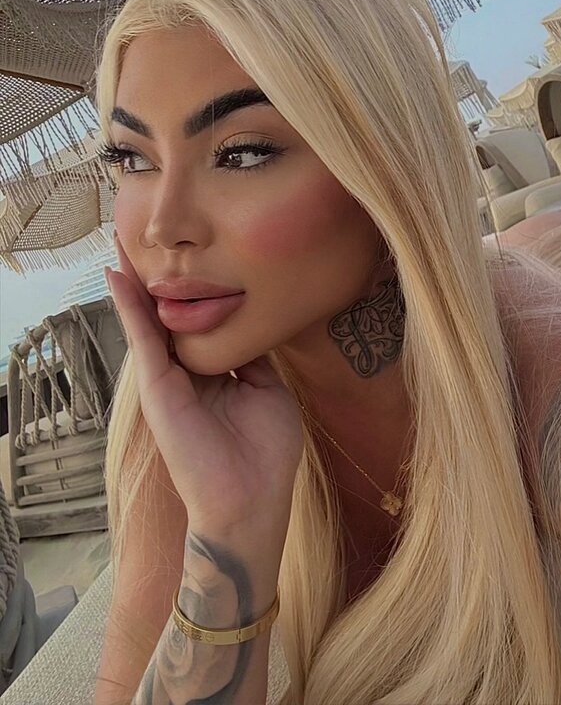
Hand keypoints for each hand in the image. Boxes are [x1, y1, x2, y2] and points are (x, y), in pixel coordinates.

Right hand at [105, 234, 303, 534]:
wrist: (251, 500)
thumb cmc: (266, 453)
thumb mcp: (267, 390)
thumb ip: (252, 356)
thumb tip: (249, 320)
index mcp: (214, 374)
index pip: (201, 323)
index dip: (198, 290)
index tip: (196, 254)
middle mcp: (187, 373)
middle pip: (171, 316)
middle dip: (160, 279)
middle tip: (148, 234)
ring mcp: (169, 379)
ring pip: (150, 320)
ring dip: (136, 281)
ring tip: (124, 240)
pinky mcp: (158, 387)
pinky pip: (142, 337)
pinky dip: (129, 305)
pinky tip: (117, 274)